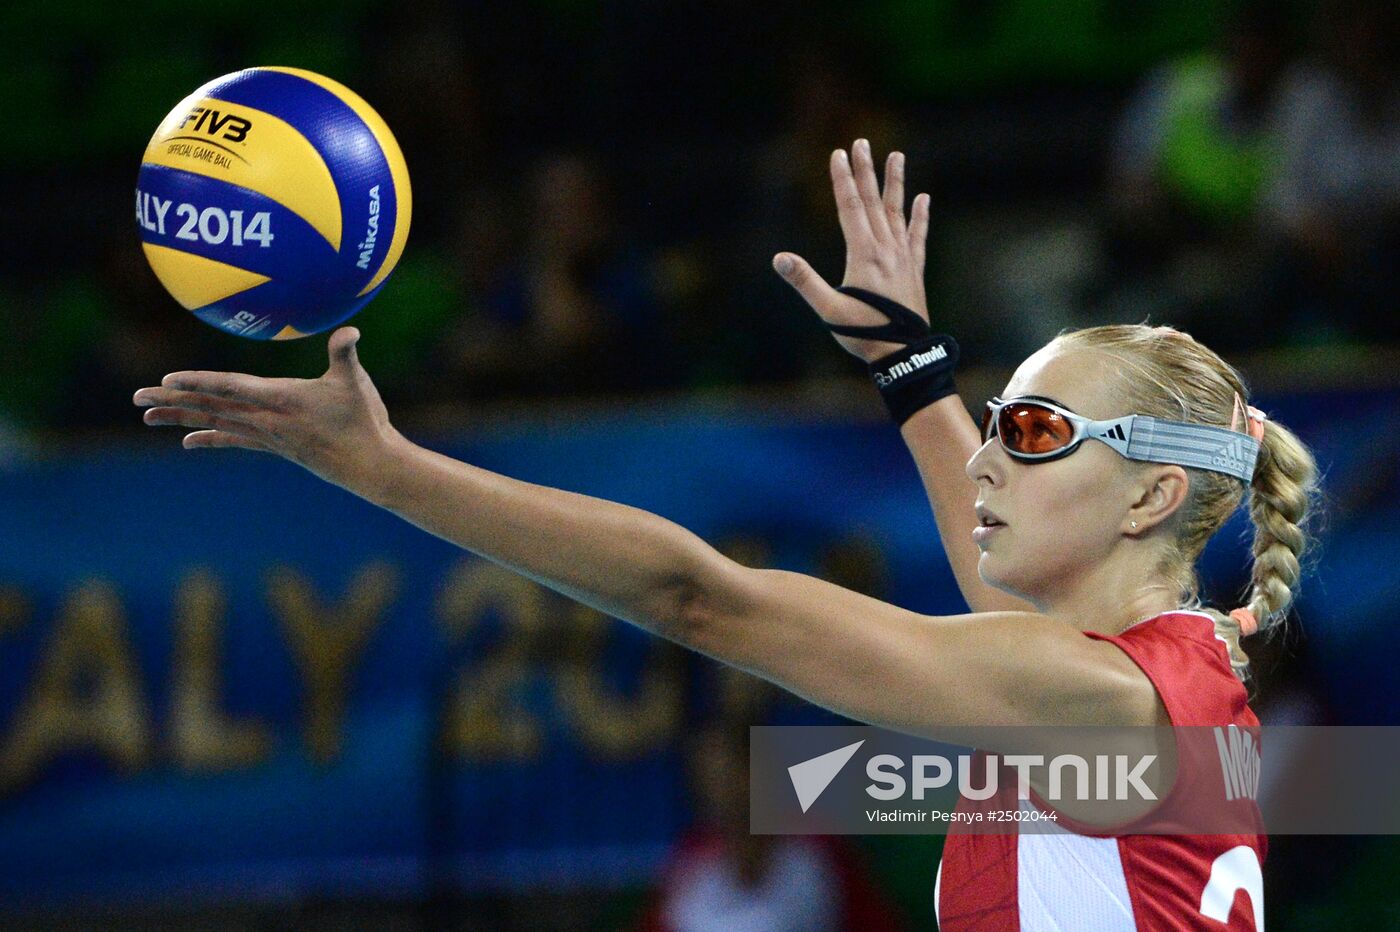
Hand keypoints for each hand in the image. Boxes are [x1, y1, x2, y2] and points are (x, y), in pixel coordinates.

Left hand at [132, 327, 402, 493]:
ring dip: (180, 418)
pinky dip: (210, 437)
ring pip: (216, 423)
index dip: (199, 382)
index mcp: (281, 399)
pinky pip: (234, 440)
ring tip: (147, 417)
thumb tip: (351, 330)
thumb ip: (346, 353)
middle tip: (136, 398)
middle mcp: (266, 418)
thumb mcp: (356, 383)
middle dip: (172, 401)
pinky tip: (188, 441)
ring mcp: (268, 434)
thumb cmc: (364, 421)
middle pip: (211, 406)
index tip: (167, 380)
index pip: (231, 388)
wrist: (370, 466)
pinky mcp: (275, 446)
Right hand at [773, 138, 931, 363]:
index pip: (850, 208)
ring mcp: (903, 257)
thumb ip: (805, 282)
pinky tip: (923, 198)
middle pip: (873, 201)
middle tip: (861, 142)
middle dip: (865, 171)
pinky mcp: (914, 269)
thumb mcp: (829, 310)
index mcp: (864, 254)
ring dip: (895, 183)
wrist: (904, 355)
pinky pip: (918, 235)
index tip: (837, 154)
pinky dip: (920, 216)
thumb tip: (779, 258)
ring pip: (898, 211)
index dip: (842, 179)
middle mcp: (886, 248)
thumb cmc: (864, 335)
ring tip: (897, 155)